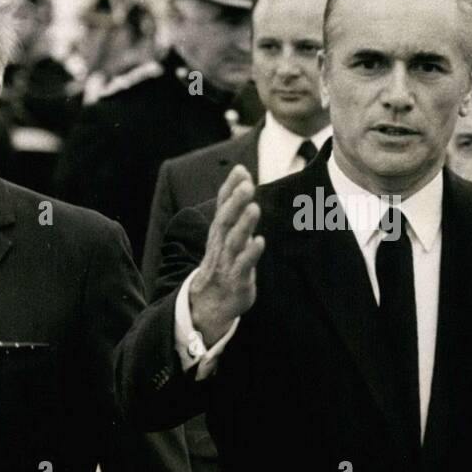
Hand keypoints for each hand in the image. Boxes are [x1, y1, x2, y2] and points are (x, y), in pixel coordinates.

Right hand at [188, 165, 264, 346]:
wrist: (212, 301)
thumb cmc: (225, 260)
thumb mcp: (228, 230)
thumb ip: (235, 203)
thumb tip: (242, 172)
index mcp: (219, 231)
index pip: (223, 205)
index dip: (230, 188)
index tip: (240, 170)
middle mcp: (221, 243)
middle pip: (226, 220)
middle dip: (236, 202)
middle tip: (247, 186)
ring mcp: (228, 262)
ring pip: (234, 241)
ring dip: (244, 225)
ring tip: (254, 208)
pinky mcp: (237, 280)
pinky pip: (243, 266)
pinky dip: (250, 254)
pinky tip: (259, 242)